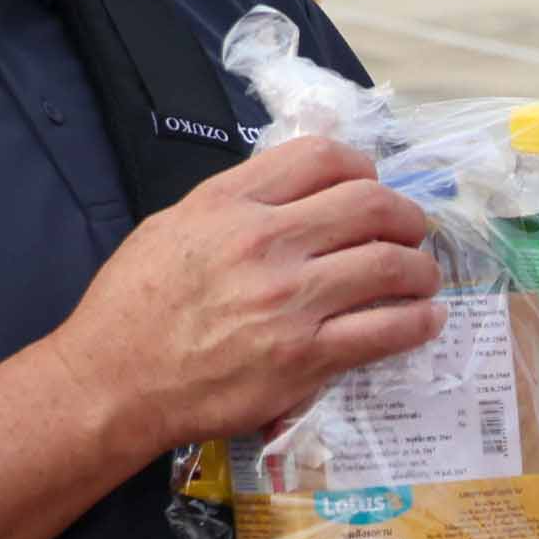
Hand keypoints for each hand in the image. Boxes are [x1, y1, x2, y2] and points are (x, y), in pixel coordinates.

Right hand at [51, 130, 444, 455]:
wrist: (112, 381)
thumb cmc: (133, 306)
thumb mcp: (171, 226)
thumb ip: (235, 204)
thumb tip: (293, 192)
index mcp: (229, 203)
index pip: (323, 157)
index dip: (364, 168)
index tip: (372, 187)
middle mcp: (264, 242)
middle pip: (371, 204)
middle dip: (405, 215)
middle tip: (410, 232)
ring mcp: (290, 301)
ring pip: (390, 264)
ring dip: (421, 268)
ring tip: (422, 277)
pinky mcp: (305, 357)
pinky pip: (386, 330)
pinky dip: (418, 321)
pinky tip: (426, 319)